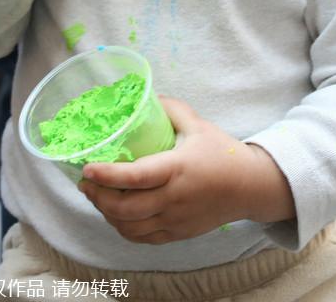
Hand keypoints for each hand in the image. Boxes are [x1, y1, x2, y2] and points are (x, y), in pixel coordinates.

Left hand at [78, 97, 294, 244]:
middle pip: (125, 209)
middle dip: (97, 197)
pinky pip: (143, 238)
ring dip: (107, 215)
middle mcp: (174, 199)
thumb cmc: (222, 152)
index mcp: (177, 169)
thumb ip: (170, 108)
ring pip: (130, 228)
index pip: (134, 177)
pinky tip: (116, 215)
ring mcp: (175, 220)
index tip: (86, 168)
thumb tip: (143, 96)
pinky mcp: (178, 233)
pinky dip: (124, 229)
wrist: (250, 187)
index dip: (106, 175)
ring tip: (96, 196)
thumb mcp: (197, 124)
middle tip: (85, 182)